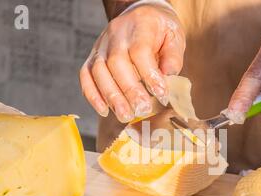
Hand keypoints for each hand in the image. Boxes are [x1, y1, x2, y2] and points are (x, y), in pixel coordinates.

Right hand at [79, 4, 185, 121]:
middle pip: (117, 63)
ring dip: (111, 97)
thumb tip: (168, 75)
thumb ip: (173, 56)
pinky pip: (86, 75)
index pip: (140, 51)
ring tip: (125, 115)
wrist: (141, 14)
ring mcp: (102, 46)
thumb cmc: (160, 31)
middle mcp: (116, 34)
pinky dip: (92, 95)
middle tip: (142, 110)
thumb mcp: (175, 37)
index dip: (149, 75)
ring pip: (99, 71)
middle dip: (129, 90)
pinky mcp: (93, 57)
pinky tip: (104, 110)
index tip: (161, 95)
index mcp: (140, 26)